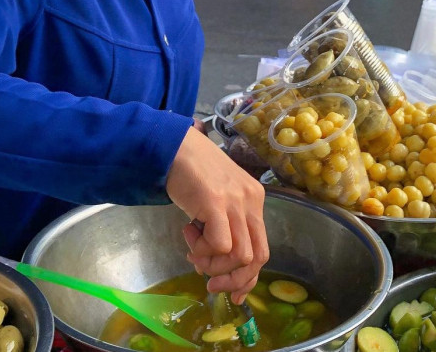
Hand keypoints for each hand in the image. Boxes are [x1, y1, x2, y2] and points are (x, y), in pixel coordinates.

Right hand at [166, 127, 268, 304]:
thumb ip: (222, 223)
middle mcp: (251, 201)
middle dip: (234, 279)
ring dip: (212, 264)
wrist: (173, 145)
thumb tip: (215, 261)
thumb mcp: (215, 198)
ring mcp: (235, 201)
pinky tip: (188, 233)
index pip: (262, 248)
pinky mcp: (216, 202)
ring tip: (193, 249)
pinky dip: (202, 250)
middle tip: (210, 282)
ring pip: (239, 256)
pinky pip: (220, 245)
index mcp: (254, 199)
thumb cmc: (190, 169)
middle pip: (257, 257)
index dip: (247, 276)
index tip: (232, 292)